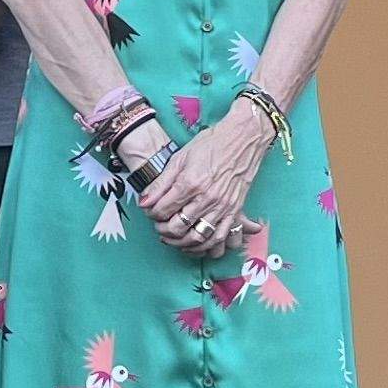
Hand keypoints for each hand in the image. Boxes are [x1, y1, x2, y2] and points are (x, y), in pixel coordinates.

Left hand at [138, 118, 265, 257]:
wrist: (242, 139)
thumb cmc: (210, 144)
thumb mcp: (180, 158)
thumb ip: (161, 183)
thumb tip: (144, 202)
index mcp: (190, 183)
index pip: (163, 210)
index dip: (152, 214)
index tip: (151, 211)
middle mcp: (207, 198)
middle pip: (178, 227)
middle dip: (164, 231)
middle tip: (160, 226)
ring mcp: (222, 207)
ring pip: (198, 238)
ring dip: (182, 243)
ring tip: (174, 238)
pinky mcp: (234, 211)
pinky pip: (220, 238)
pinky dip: (207, 248)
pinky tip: (196, 245)